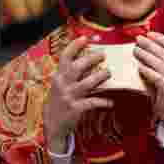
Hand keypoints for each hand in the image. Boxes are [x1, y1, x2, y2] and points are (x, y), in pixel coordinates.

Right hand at [43, 37, 112, 152]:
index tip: (85, 38)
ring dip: (101, 76)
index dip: (74, 46)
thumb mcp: (60, 86)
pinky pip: (93, 102)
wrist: (53, 126)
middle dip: (91, 59)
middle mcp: (62, 85)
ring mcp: (69, 97)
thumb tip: (88, 60)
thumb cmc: (60, 102)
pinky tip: (111, 102)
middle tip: (103, 55)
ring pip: (87, 83)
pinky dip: (104, 101)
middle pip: (77, 67)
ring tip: (109, 73)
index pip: (64, 58)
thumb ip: (70, 74)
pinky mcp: (76, 108)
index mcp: (58, 77)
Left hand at [135, 32, 163, 137]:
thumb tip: (146, 46)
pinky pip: (157, 78)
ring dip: (146, 56)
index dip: (161, 38)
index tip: (149, 34)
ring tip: (135, 51)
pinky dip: (148, 71)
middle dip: (150, 45)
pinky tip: (139, 67)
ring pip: (159, 64)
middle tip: (138, 40)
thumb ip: (160, 61)